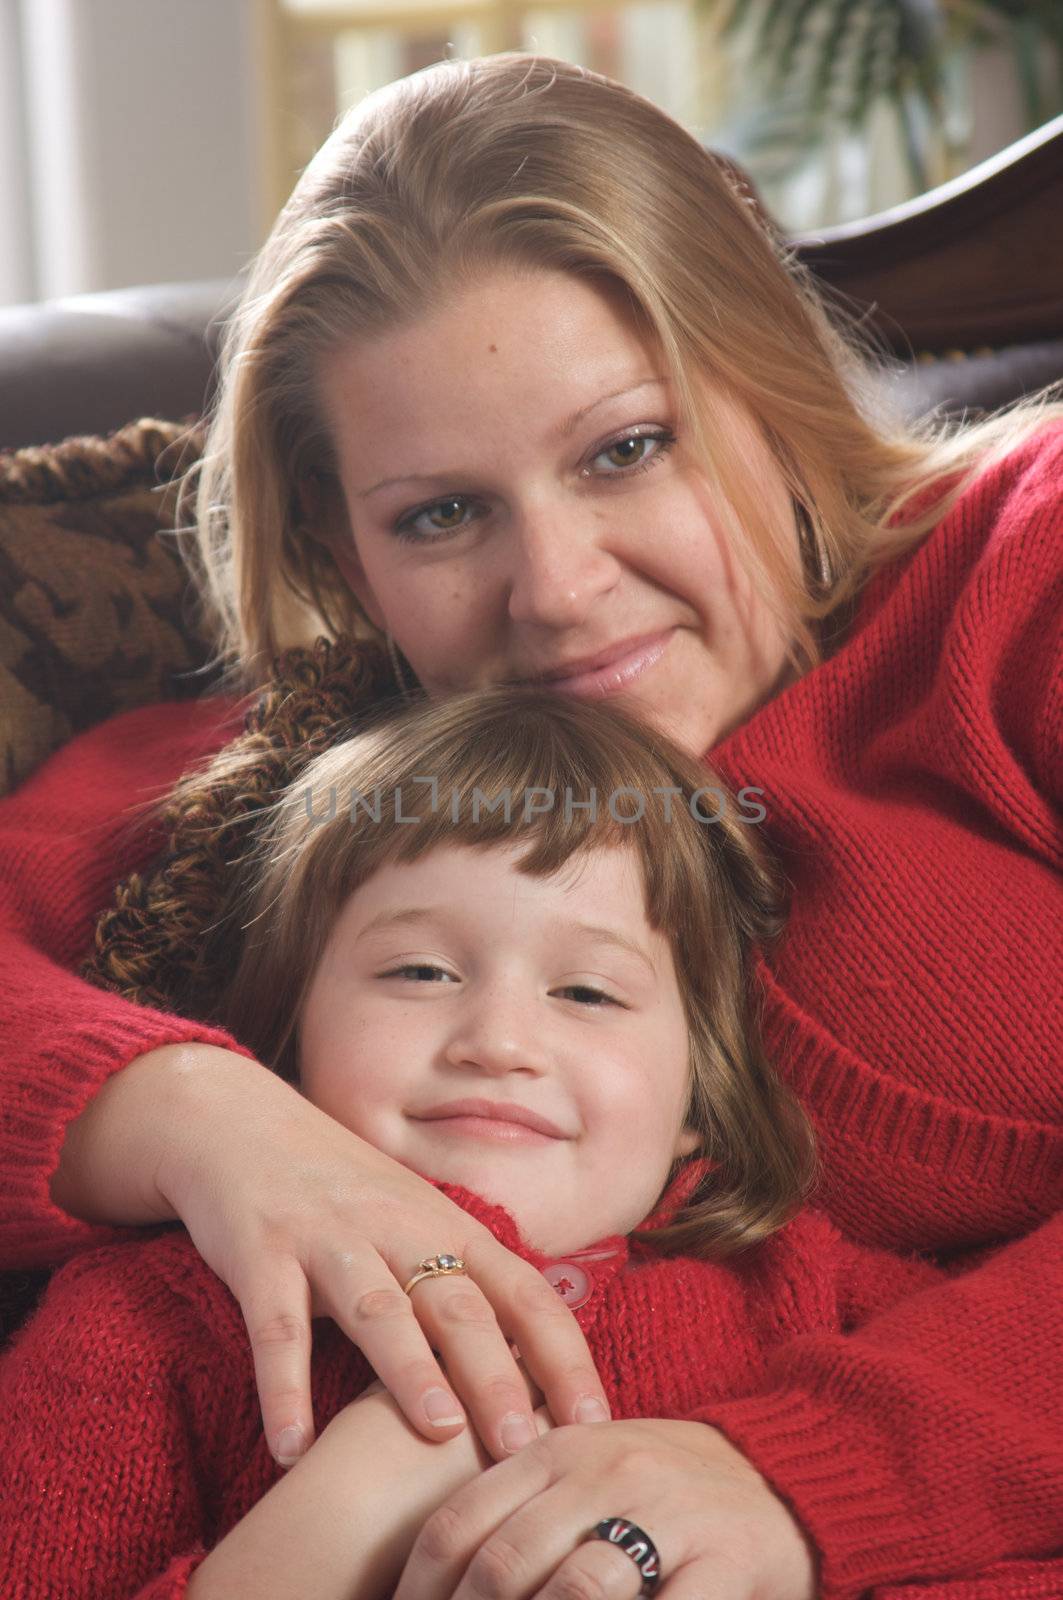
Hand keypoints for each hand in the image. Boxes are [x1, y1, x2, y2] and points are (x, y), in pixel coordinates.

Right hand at [135, 1044, 609, 1466]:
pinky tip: (291, 1449)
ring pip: (379, 1308)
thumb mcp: (412, 1222)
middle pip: (459, 1305)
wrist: (237, 1120)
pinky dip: (283, 1388)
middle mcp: (397, 1227)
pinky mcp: (260, 1251)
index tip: (595, 1421)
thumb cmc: (338, 1189)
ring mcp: (328, 1237)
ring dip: (409, 1370)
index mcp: (445, 1226)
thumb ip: (461, 1283)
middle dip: (498, 1375)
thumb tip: (535, 1370)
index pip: (523, 1293)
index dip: (564, 1355)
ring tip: (437, 1433)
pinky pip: (276, 1326)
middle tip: (526, 1446)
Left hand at [394, 1416, 818, 1599]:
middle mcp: (605, 1471)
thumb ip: (521, 1506)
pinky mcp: (724, 1560)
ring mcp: (667, 1513)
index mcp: (558, 1449)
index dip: (419, 1590)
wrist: (780, 1474)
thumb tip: (439, 1573)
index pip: (461, 1520)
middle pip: (507, 1563)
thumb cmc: (661, 1486)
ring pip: (578, 1590)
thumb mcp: (585, 1471)